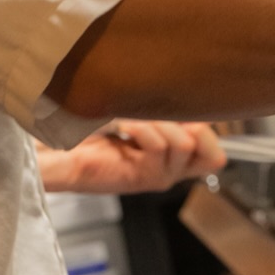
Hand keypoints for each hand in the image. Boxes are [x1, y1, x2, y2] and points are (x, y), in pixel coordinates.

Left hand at [37, 120, 226, 195]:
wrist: (59, 150)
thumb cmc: (91, 130)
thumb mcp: (137, 115)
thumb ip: (164, 112)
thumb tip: (186, 96)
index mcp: (172, 157)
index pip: (214, 153)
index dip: (207, 129)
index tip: (182, 111)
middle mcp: (170, 170)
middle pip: (211, 153)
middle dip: (189, 125)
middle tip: (159, 115)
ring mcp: (158, 176)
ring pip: (184, 145)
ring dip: (160, 123)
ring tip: (132, 119)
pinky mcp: (141, 177)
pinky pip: (160, 146)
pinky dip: (143, 128)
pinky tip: (124, 124)